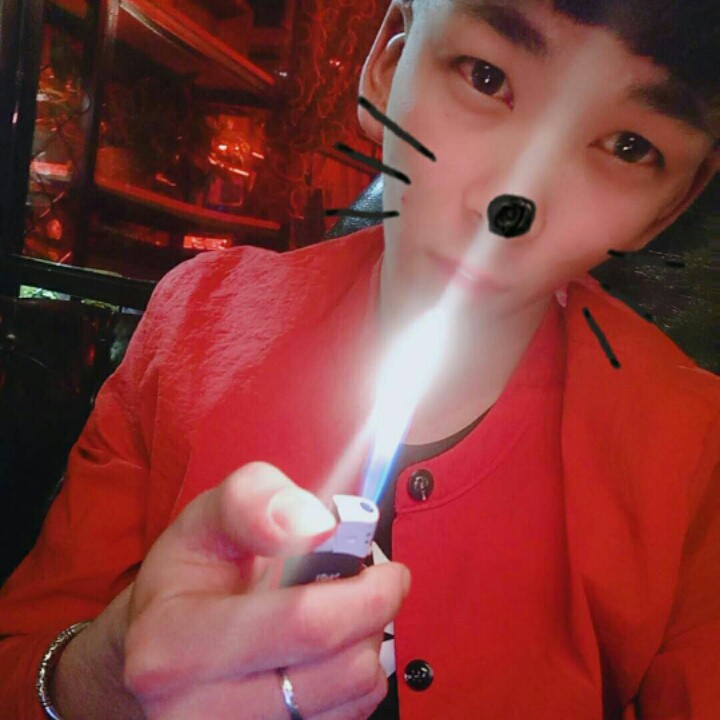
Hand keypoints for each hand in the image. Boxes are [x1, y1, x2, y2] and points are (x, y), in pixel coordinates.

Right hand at [123, 462, 410, 719]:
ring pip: (350, 701)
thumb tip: (314, 524)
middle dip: (372, 617)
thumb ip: (254, 501)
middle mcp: (192, 712)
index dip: (365, 594)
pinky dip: (351, 683)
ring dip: (363, 649)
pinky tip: (326, 653)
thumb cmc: (189, 577)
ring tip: (338, 617)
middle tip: (372, 586)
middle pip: (338, 671)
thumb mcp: (207, 518)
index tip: (389, 572)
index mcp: (172, 644)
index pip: (304, 624)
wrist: (159, 646)